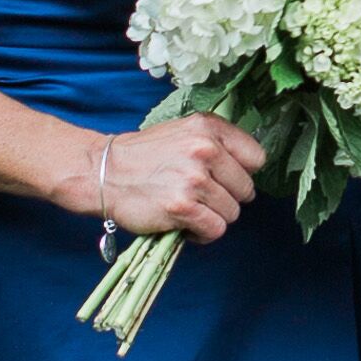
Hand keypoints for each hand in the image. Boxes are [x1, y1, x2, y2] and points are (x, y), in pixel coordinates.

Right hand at [67, 112, 260, 241]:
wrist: (104, 173)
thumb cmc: (146, 155)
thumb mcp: (184, 132)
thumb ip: (218, 143)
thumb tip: (250, 167)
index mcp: (209, 127)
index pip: (256, 157)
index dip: (241, 173)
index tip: (224, 179)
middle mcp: (205, 149)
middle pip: (246, 189)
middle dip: (226, 198)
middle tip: (199, 197)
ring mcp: (194, 179)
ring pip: (232, 212)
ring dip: (212, 217)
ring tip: (189, 209)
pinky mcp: (183, 207)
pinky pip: (215, 229)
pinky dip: (202, 233)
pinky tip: (186, 225)